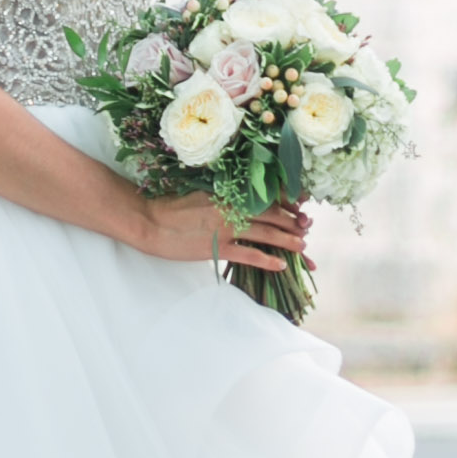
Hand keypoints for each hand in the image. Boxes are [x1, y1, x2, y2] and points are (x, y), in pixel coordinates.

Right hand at [130, 195, 314, 272]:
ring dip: (287, 240)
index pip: (264, 195)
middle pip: (271, 214)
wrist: (150, 220)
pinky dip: (268, 260)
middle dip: (292, 222)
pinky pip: (249, 255)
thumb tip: (243, 200)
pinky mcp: (218, 248)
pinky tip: (281, 265)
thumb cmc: (172, 206)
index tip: (301, 205)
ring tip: (303, 247)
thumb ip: (224, 195)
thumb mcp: (202, 193)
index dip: (286, 201)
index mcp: (227, 192)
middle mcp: (231, 207)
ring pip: (266, 234)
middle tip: (306, 228)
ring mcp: (225, 228)